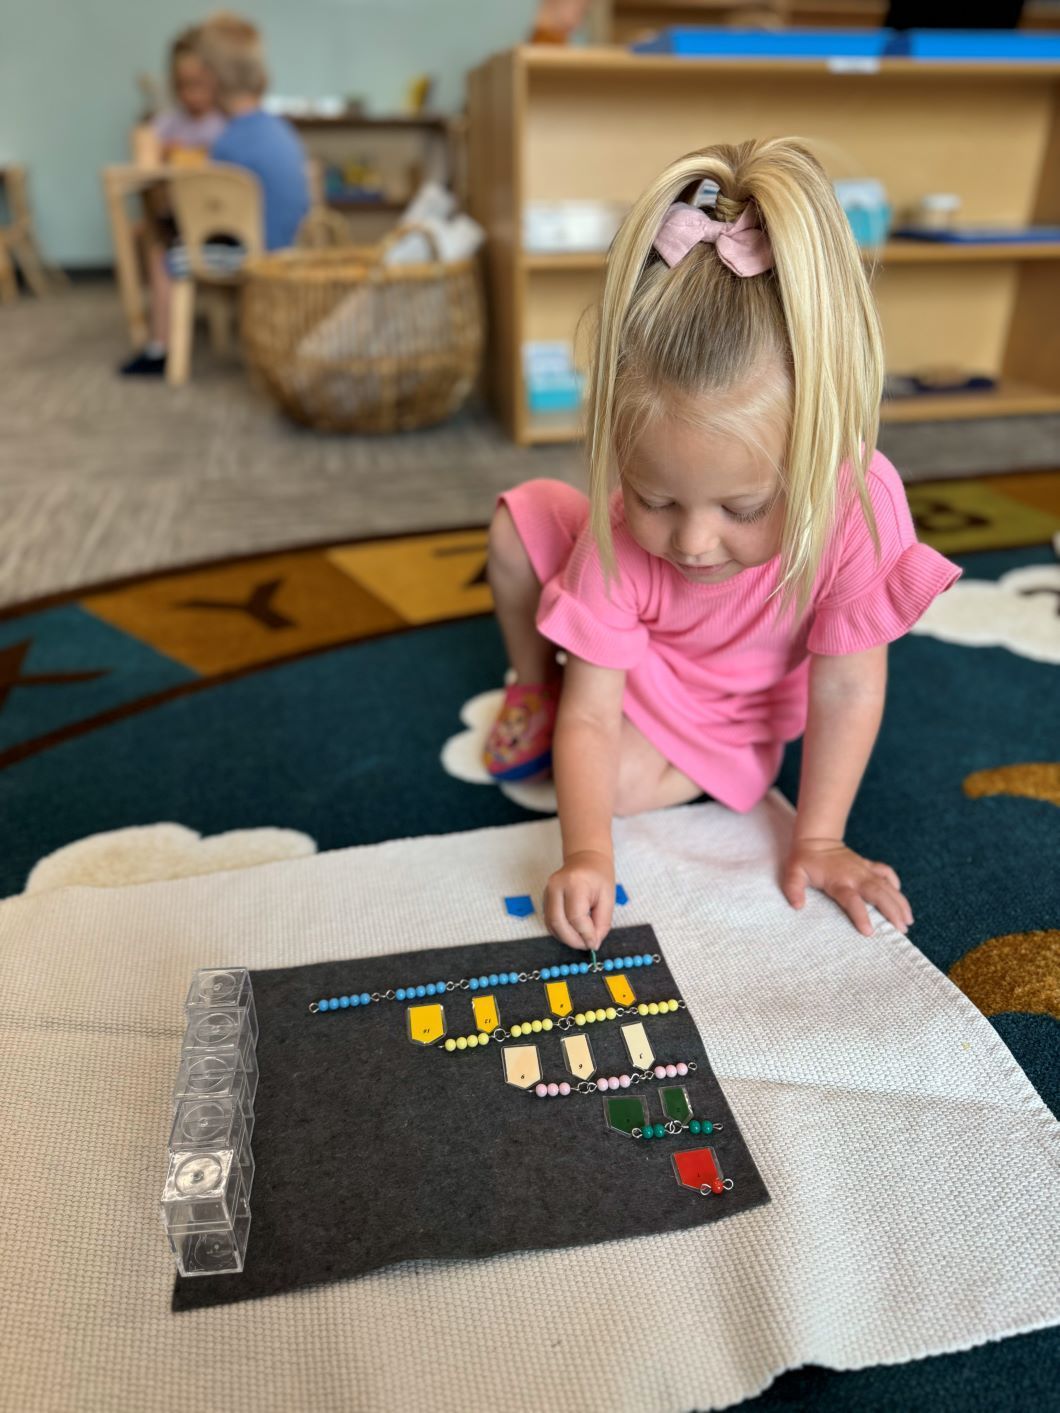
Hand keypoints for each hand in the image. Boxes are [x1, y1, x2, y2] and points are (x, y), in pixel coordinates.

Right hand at [544, 850, 614, 949]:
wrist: (585, 858)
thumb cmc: (599, 877)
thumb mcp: (608, 898)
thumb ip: (602, 922)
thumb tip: (592, 943)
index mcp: (575, 883)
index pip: (576, 917)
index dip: (585, 934)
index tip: (594, 943)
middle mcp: (556, 886)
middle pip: (558, 922)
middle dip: (573, 940)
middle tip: (586, 945)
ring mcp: (547, 891)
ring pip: (551, 924)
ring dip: (566, 938)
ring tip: (581, 940)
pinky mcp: (544, 897)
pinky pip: (549, 920)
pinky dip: (560, 931)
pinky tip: (572, 933)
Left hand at [781, 837, 912, 936]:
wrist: (816, 839)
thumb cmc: (804, 860)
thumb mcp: (793, 873)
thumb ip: (793, 889)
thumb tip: (797, 906)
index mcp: (838, 881)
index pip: (852, 900)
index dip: (861, 915)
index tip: (870, 932)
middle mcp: (855, 876)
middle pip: (878, 894)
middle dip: (892, 911)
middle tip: (902, 929)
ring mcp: (864, 870)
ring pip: (887, 886)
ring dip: (899, 902)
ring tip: (908, 921)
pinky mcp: (868, 866)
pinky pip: (886, 873)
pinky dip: (895, 884)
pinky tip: (900, 899)